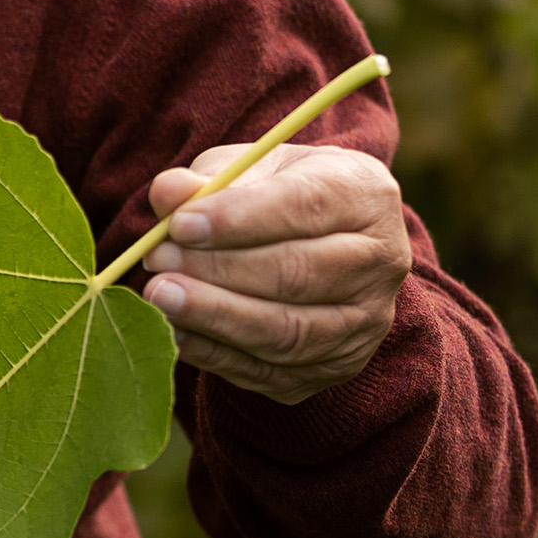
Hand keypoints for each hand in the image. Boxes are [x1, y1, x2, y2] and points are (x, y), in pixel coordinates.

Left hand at [141, 142, 410, 404]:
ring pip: (289, 331)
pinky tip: (176, 332)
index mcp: (363, 193)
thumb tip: (168, 193)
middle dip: (219, 270)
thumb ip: (207, 178)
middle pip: (299, 274)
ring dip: (216, 316)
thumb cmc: (275, 190)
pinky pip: (275, 371)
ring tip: (160, 296)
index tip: (180, 224)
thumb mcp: (246, 167)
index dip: (238, 219)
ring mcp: (365, 321)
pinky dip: (219, 354)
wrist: (322, 238)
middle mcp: (379, 261)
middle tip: (158, 261)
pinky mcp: (338, 366)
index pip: (305, 207)